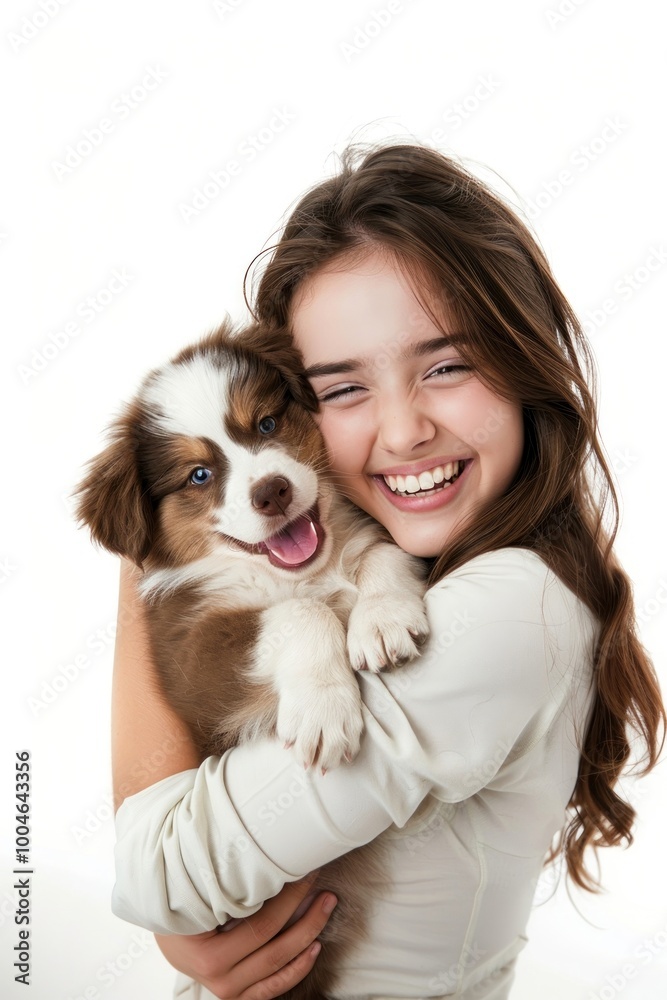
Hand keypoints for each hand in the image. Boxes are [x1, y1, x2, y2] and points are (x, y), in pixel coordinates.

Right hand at [154, 871, 337, 998]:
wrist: (165, 936)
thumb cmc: (178, 907)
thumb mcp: (195, 894)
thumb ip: (227, 884)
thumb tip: (265, 852)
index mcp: (208, 956)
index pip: (261, 923)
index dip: (289, 897)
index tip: (306, 871)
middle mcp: (218, 979)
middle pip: (274, 946)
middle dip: (307, 917)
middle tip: (325, 891)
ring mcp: (228, 991)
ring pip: (278, 968)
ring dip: (308, 938)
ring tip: (326, 910)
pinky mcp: (237, 997)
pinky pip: (273, 989)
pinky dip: (297, 969)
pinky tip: (313, 948)